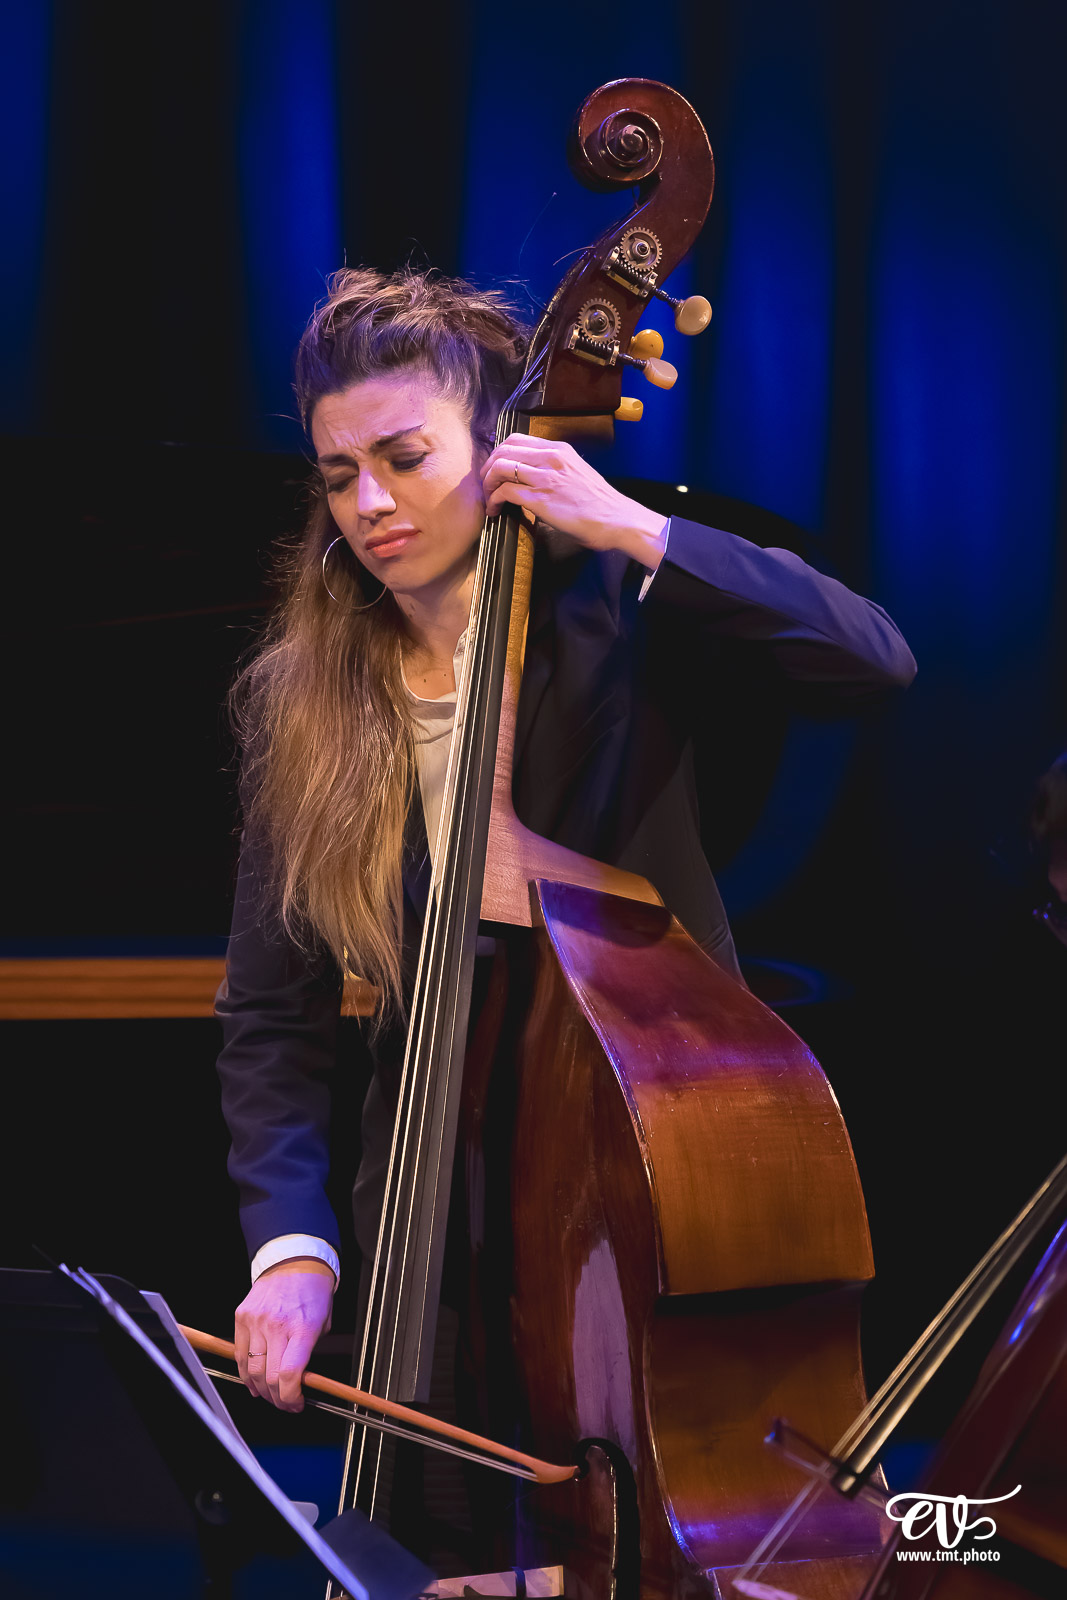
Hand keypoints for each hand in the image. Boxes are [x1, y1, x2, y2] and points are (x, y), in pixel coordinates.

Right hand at [234, 1257, 334, 1411]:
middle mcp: (277, 1325)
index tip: (296, 1404)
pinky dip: (245, 1372)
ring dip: (260, 1389)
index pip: (289, 1374)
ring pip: (251, 1370)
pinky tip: (253, 1379)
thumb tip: (299, 1382)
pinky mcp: (242, 1317)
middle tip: (285, 1402)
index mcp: (302, 1328)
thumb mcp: (323, 1323)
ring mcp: (256, 1320)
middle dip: (277, 1399)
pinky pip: (239, 1354)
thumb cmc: (312, 1292)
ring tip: (269, 1393)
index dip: (291, 1398)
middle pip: (269, 1378)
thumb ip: (309, 1353)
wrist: (294, 1261)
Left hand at [481, 434, 667, 568]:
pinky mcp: (540, 499)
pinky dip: (493, 500)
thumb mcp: (577, 474)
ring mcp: (545, 477)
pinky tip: (495, 511)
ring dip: (488, 484)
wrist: (617, 520)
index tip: (496, 469)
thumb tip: (534, 478)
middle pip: (504, 450)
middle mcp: (551, 457)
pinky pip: (505, 491)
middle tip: (487, 484)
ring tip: (489, 499)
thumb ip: (555, 470)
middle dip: (488, 467)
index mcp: (559, 450)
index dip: (499, 453)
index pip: (517, 440)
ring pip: (500, 467)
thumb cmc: (600, 504)